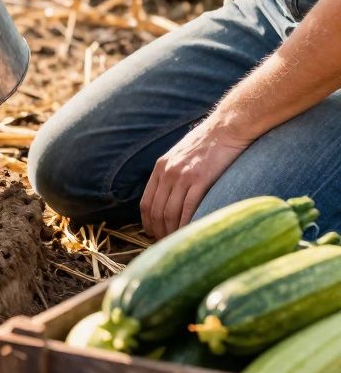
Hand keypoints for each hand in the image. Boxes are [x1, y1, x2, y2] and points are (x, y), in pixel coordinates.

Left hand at [140, 117, 255, 237]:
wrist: (226, 128)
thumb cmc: (207, 143)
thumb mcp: (179, 155)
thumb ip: (171, 173)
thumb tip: (168, 196)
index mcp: (160, 168)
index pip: (146, 202)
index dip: (147, 222)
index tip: (153, 233)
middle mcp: (167, 172)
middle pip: (156, 210)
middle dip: (158, 231)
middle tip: (166, 244)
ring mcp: (183, 176)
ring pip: (169, 212)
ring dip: (171, 231)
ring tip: (177, 242)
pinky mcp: (200, 179)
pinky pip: (188, 208)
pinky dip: (186, 224)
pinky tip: (189, 233)